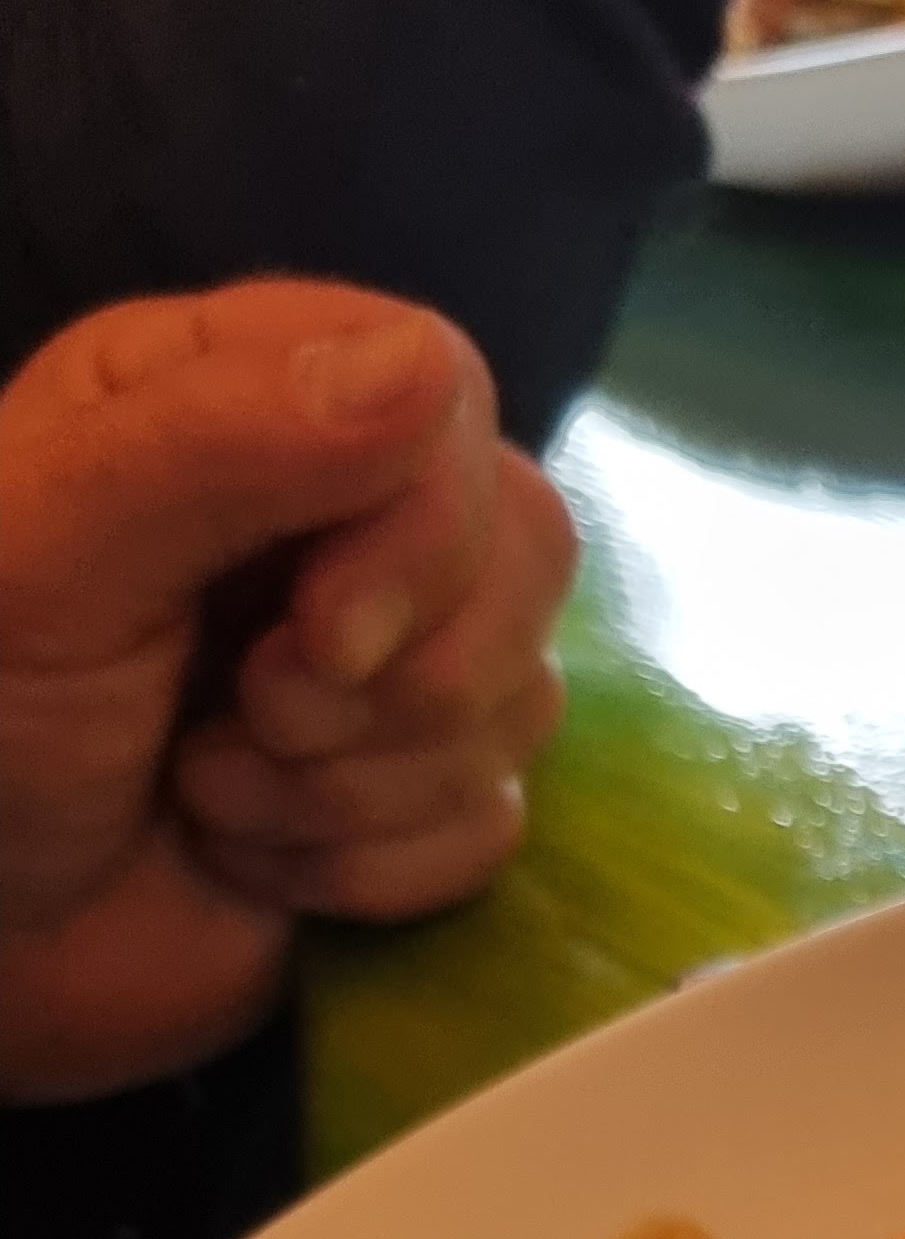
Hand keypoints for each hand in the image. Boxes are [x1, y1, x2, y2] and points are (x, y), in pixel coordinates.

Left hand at [0, 282, 574, 1103]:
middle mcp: (333, 513)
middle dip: (398, 680)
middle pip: (522, 547)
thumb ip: (222, 440)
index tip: (319, 639)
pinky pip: (493, 827)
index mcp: (235, 395)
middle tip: (246, 716)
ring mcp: (386, 662)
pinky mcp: (411, 799)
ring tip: (208, 792)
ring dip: (355, 788)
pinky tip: (251, 857)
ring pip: (518, 702)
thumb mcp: (48, 555)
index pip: (447, 395)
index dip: (422, 532)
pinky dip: (369, 868)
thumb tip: (431, 370)